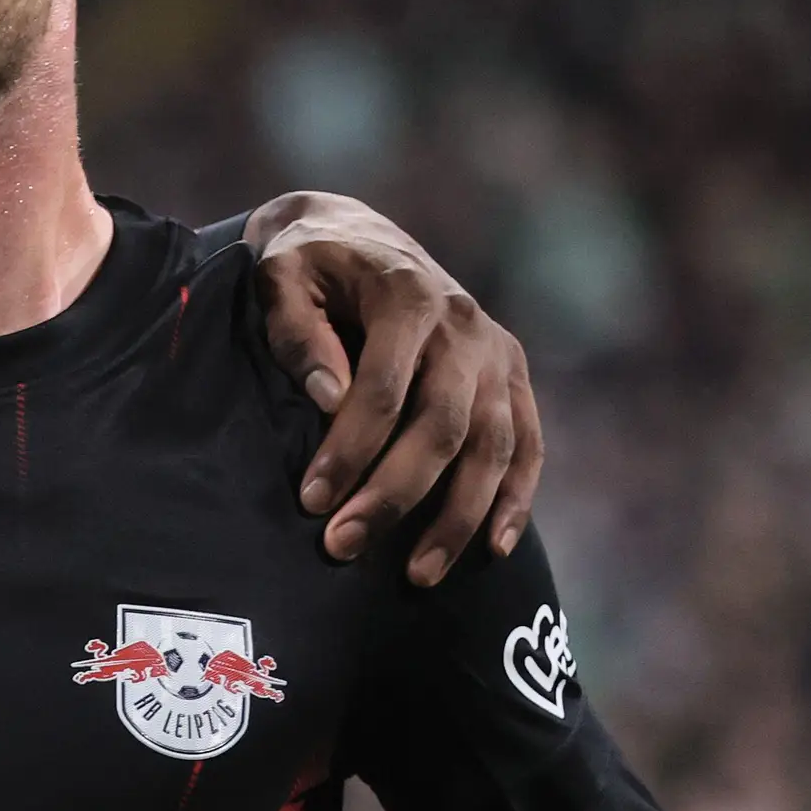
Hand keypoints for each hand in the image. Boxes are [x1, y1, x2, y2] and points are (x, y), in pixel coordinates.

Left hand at [241, 193, 541, 582]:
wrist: (355, 235)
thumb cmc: (308, 266)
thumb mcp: (282, 277)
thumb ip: (297, 330)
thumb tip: (328, 397)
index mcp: (408, 295)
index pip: (383, 388)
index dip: (349, 450)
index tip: (312, 501)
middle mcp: (464, 325)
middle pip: (441, 426)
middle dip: (394, 495)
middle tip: (343, 547)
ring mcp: (495, 352)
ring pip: (491, 446)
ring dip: (457, 516)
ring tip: (416, 575)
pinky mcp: (512, 374)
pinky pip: (528, 443)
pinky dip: (516, 498)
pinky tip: (494, 548)